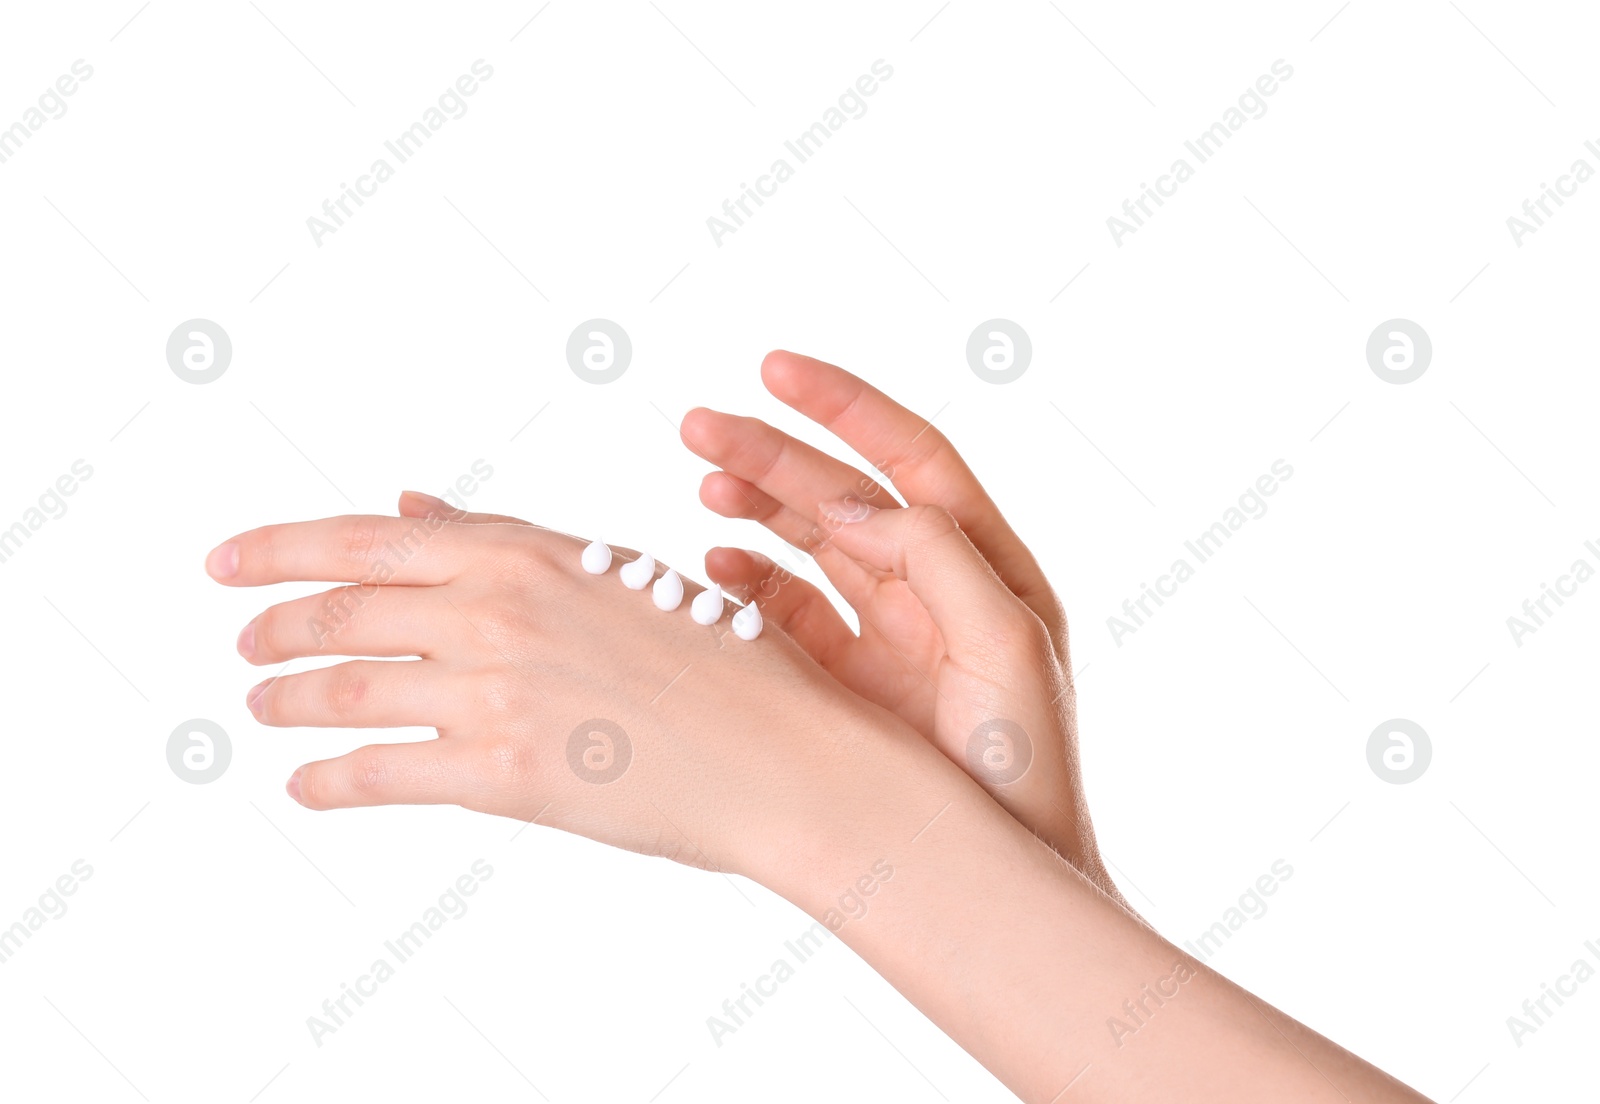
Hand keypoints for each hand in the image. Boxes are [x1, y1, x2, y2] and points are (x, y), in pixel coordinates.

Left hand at [206, 511, 933, 882]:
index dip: (279, 549)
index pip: (367, 541)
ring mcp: (496, 691)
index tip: (227, 562)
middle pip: (339, 611)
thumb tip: (408, 510)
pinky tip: (307, 786)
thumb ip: (500, 543)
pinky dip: (328, 781)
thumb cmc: (723, 663)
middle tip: (243, 644)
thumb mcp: (614, 576)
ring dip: (286, 701)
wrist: (787, 755)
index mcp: (527, 550)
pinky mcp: (503, 774)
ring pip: (345, 690)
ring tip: (262, 709)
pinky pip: (379, 775)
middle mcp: (498, 608)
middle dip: (272, 629)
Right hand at [677, 351, 1117, 899]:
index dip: (846, 406)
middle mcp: (935, 591)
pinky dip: (748, 584)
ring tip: (701, 478)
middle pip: (845, 494)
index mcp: (986, 569)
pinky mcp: (846, 685)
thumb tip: (854, 500)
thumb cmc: (1023, 774)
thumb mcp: (1008, 648)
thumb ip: (940, 559)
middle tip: (698, 425)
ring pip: (809, 545)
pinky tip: (714, 566)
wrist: (999, 882)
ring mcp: (887, 638)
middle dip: (774, 452)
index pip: (912, 460)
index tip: (775, 368)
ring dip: (756, 505)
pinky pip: (788, 615)